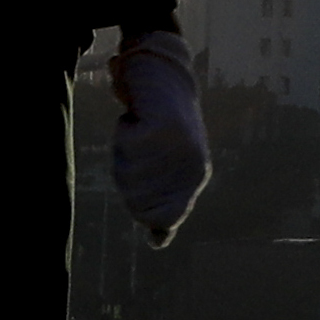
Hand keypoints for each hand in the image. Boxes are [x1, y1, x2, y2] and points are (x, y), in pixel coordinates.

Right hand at [107, 28, 210, 243]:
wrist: (164, 75)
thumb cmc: (161, 125)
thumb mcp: (167, 168)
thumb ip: (164, 204)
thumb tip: (159, 244)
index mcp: (195, 180)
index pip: (161, 222)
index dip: (140, 208)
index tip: (140, 181)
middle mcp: (193, 169)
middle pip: (137, 200)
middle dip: (128, 176)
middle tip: (140, 150)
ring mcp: (179, 150)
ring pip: (128, 173)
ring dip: (124, 151)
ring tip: (141, 130)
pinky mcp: (163, 129)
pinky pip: (124, 145)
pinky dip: (123, 129)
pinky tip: (138, 117)